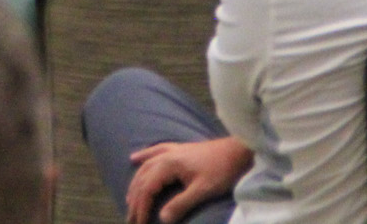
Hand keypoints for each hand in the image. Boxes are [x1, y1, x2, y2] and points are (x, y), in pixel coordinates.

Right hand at [124, 137, 251, 223]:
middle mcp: (165, 156)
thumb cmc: (222, 170)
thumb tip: (162, 219)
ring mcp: (171, 151)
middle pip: (142, 179)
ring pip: (144, 167)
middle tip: (130, 219)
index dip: (141, 208)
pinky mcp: (178, 149)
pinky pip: (153, 152)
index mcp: (168, 164)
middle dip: (134, 200)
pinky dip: (143, 156)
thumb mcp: (202, 190)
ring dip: (135, 184)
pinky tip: (134, 159)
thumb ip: (181, 204)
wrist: (238, 150)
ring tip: (128, 200)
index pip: (147, 189)